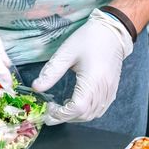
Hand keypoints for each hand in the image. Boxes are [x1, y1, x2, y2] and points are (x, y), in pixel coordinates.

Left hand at [31, 8, 133, 124]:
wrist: (113, 31)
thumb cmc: (89, 38)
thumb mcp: (66, 53)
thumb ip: (51, 72)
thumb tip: (35, 87)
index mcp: (92, 80)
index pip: (76, 108)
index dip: (61, 114)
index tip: (48, 110)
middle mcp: (103, 89)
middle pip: (84, 115)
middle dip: (65, 117)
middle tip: (50, 111)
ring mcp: (110, 90)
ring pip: (93, 114)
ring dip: (76, 116)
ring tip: (61, 108)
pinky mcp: (112, 89)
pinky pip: (100, 109)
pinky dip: (87, 112)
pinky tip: (77, 104)